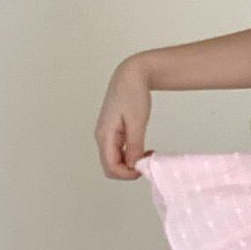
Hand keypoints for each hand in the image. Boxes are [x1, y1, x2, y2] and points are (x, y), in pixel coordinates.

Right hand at [95, 56, 152, 179]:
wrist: (130, 75)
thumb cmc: (133, 94)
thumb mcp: (137, 122)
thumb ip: (134, 146)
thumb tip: (133, 165)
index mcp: (105, 135)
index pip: (111, 167)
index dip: (127, 174)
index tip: (145, 168)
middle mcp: (102, 137)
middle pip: (110, 167)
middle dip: (128, 170)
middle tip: (147, 161)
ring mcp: (106, 134)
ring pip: (114, 160)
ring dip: (130, 163)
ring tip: (148, 154)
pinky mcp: (113, 131)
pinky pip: (118, 151)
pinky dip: (130, 154)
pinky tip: (143, 149)